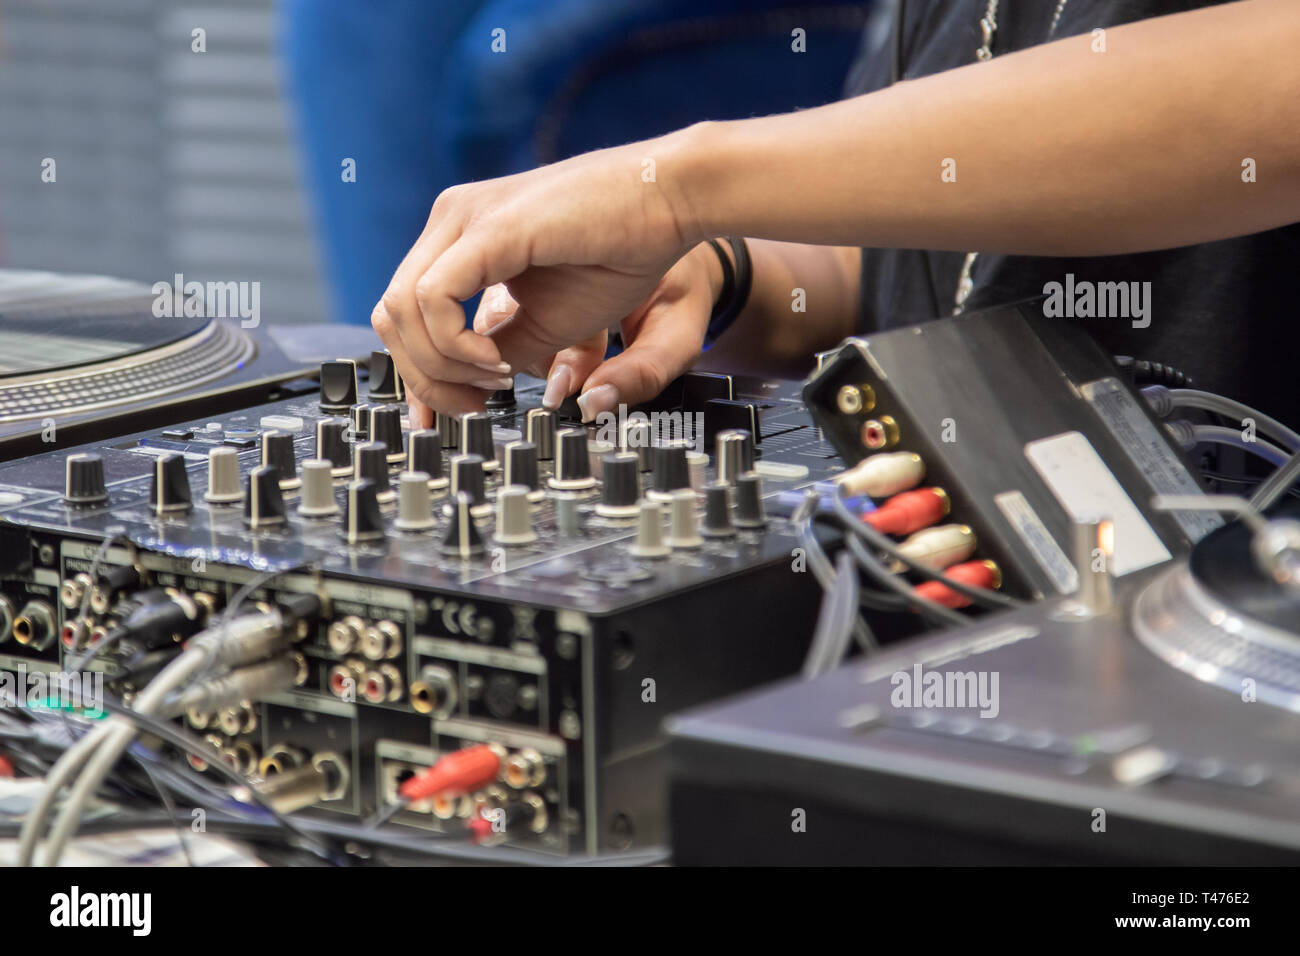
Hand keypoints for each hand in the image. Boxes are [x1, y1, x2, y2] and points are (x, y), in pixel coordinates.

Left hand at [371, 132, 703, 422]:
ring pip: (402, 308)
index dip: (417, 373)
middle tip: (472, 406)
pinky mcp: (489, 225)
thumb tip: (467, 380)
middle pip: (392, 313)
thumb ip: (500, 350)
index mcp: (462, 238)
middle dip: (423, 377)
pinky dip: (455, 344)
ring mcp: (465, 217)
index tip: (454, 412)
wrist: (672, 200)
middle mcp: (453, 221)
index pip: (406, 312)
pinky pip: (434, 296)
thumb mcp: (549, 324)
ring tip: (497, 381)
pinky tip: (496, 362)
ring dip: (442, 364)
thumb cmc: (624, 253)